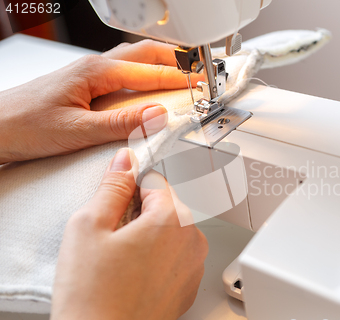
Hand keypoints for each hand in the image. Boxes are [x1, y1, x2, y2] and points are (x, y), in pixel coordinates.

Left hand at [0, 40, 202, 163]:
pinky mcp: (85, 84)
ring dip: (160, 65)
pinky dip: (144, 75)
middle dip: (176, 59)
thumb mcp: (76, 130)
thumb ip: (119, 124)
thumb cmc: (22, 125)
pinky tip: (147, 90)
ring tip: (181, 77)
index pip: (149, 71)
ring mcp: (89, 73)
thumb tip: (157, 117)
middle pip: (145, 53)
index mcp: (96, 72)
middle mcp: (94, 67)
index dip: (179, 78)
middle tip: (199, 72)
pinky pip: (123, 73)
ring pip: (134, 60)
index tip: (202, 83)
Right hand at [48, 148, 207, 319]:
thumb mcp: (89, 225)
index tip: (118, 194)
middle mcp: (192, 240)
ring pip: (172, 231)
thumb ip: (112, 186)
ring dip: (151, 234)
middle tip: (114, 232)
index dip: (131, 184)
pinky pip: (176, 257)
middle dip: (141, 210)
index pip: (156, 178)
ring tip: (122, 257)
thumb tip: (126, 161)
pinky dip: (159, 257)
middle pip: (167, 205)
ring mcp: (194, 266)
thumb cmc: (92, 295)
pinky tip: (133, 273)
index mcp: (173, 218)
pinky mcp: (188, 287)